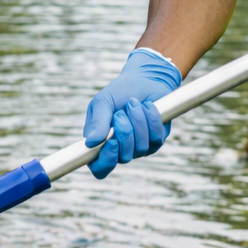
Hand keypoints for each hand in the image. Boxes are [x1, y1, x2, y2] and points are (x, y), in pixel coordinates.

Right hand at [84, 48, 181, 178]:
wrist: (144, 79)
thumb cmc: (119, 92)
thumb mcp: (103, 101)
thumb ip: (97, 121)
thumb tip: (90, 143)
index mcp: (101, 143)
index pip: (100, 168)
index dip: (105, 161)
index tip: (111, 142)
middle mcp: (120, 149)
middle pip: (123, 157)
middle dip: (124, 131)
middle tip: (120, 112)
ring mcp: (140, 147)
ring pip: (141, 147)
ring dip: (138, 121)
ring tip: (134, 104)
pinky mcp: (157, 140)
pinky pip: (156, 138)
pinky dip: (151, 118)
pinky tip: (147, 106)